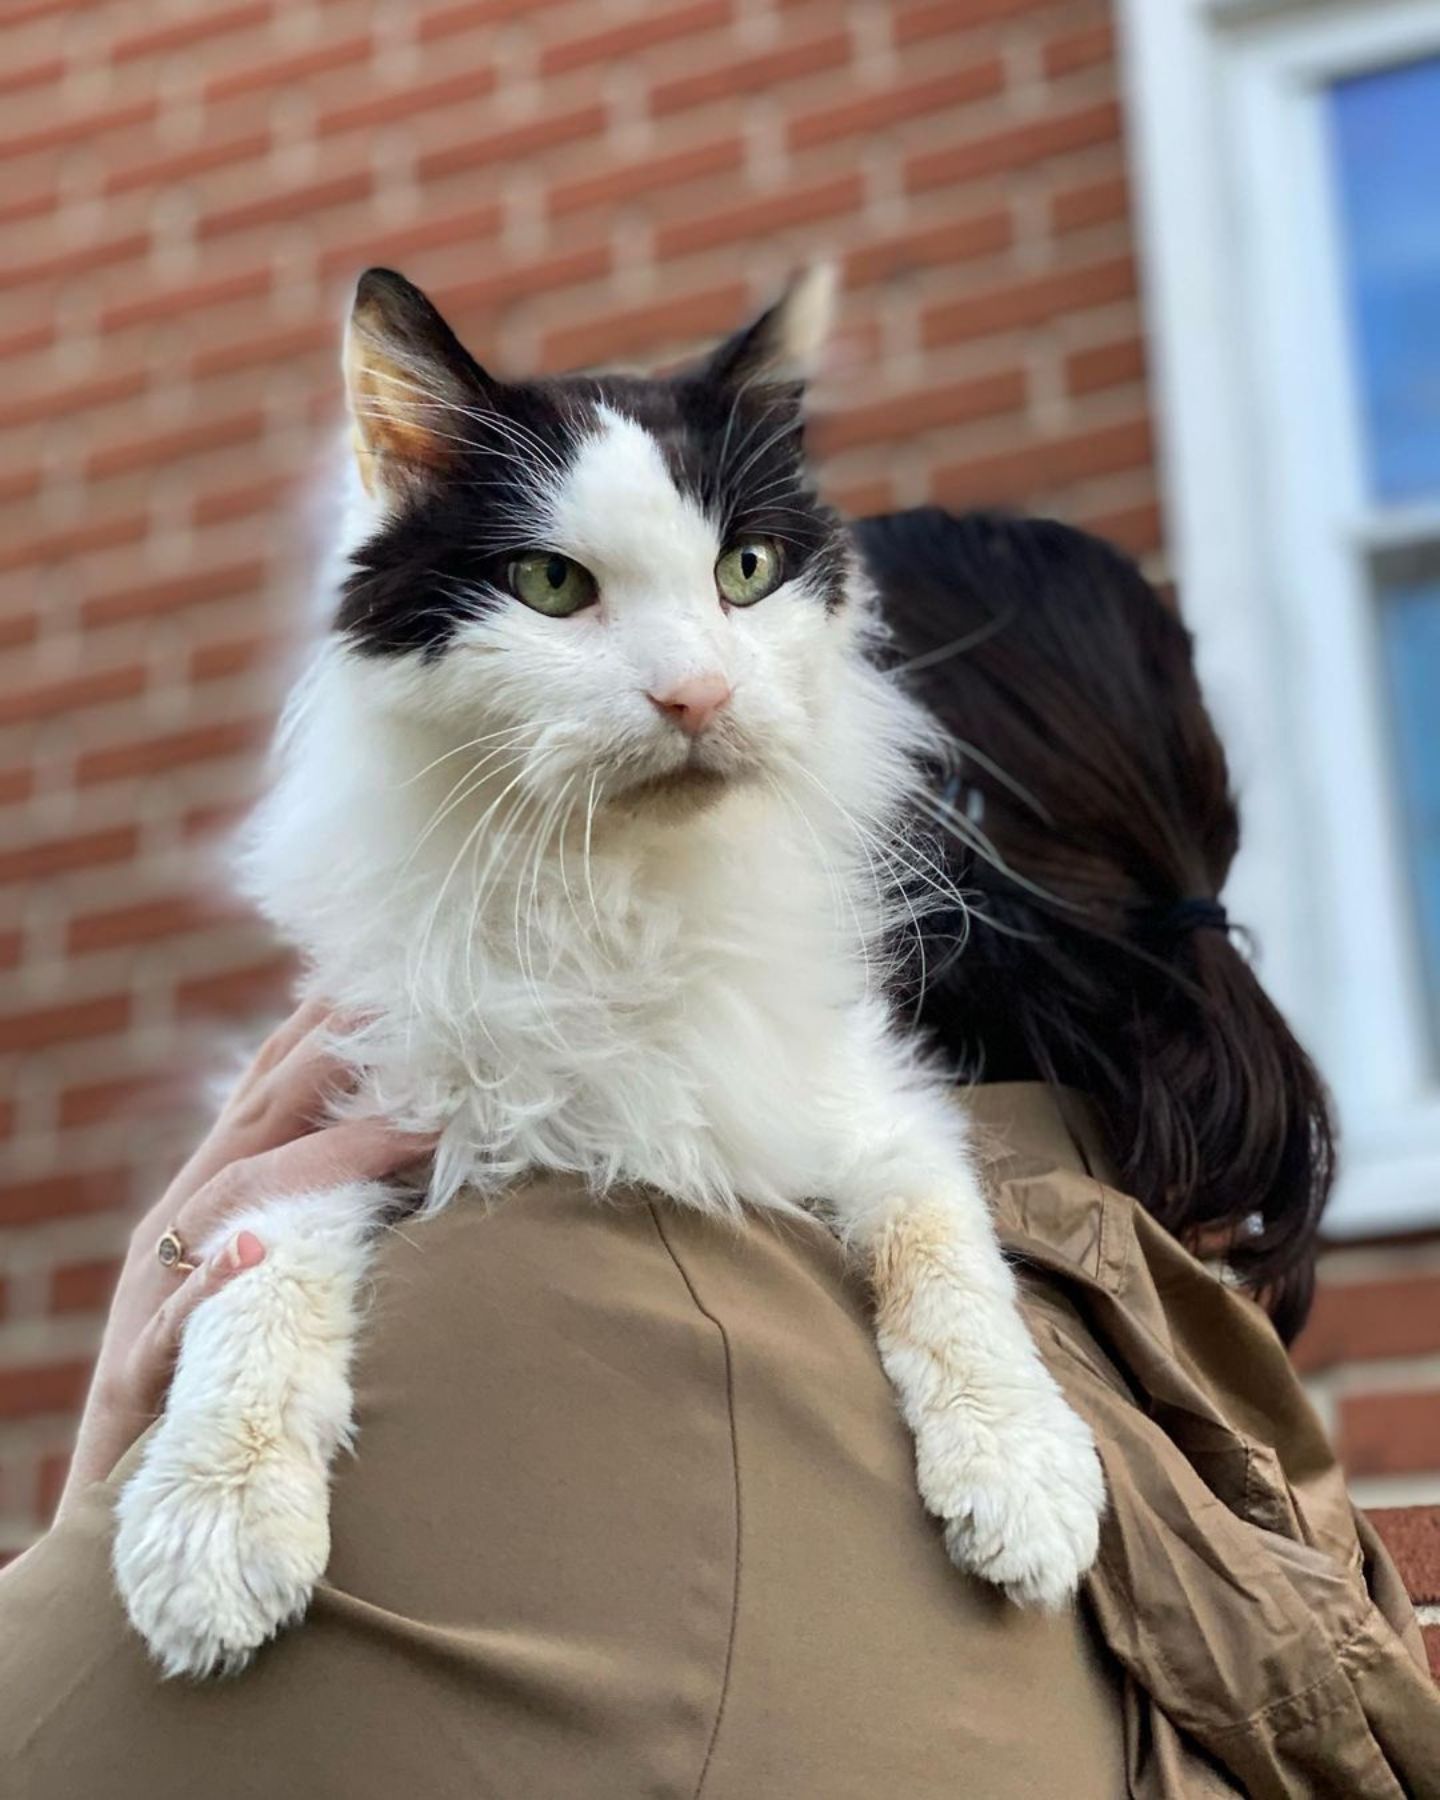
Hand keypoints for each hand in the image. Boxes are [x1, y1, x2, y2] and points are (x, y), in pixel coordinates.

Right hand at [54, 999, 433, 1521]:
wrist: (131, 1503)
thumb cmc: (224, 1381)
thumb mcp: (279, 1275)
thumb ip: (325, 1209)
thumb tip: (422, 1145)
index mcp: (214, 1198)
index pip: (269, 1093)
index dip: (324, 1029)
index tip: (392, 977)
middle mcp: (180, 1228)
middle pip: (256, 1124)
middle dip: (330, 1057)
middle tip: (407, 1006)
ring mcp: (154, 1297)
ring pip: (228, 1206)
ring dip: (317, 1161)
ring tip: (400, 1124)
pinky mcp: (140, 1378)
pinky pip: (171, 1325)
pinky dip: (208, 1287)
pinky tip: (248, 1254)